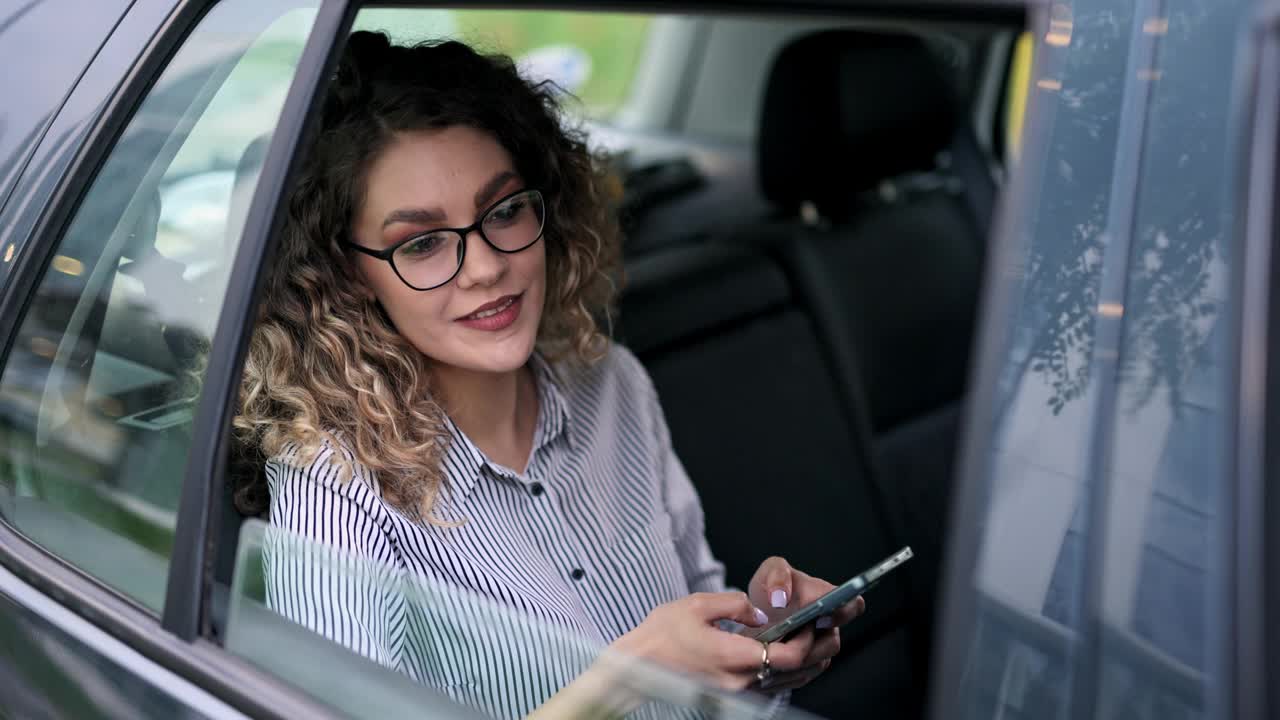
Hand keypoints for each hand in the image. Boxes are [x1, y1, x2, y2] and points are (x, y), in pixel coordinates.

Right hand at [610, 591, 814, 690]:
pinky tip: (793, 658)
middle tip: (826, 628)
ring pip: (786, 683)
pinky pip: (771, 687)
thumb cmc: (662, 634)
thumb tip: (762, 612)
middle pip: (794, 672)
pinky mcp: (731, 692)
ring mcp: (735, 690)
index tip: (811, 620)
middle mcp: (739, 679)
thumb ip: (736, 604)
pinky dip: (788, 673)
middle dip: (816, 650)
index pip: (788, 656)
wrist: (638, 665)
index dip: (807, 639)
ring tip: (817, 641)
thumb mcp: (697, 605)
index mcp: (733, 655)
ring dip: (807, 664)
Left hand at [745, 557, 866, 689]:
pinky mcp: (809, 665)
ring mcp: (820, 647)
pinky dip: (787, 669)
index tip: (820, 618)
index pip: (853, 605)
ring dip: (794, 658)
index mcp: (827, 597)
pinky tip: (770, 660)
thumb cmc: (771, 588)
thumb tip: (780, 598)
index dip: (842, 613)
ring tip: (772, 649)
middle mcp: (829, 624)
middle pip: (832, 643)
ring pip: (817, 662)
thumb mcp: (771, 572)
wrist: (756, 614)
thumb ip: (777, 576)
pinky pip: (804, 674)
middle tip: (785, 641)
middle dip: (808, 645)